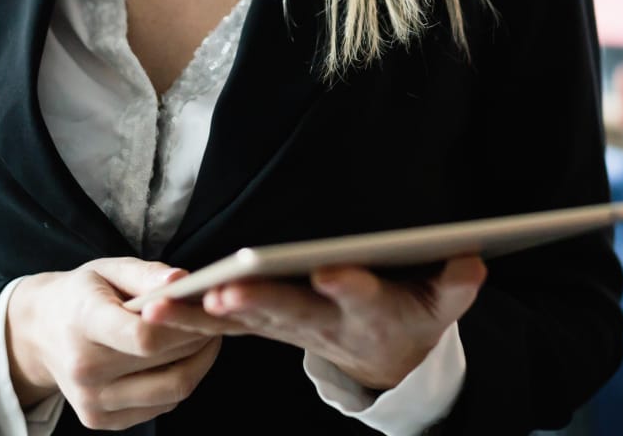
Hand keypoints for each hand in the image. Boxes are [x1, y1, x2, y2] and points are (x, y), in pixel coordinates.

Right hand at [6, 258, 222, 430]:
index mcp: (83, 324)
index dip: (184, 324)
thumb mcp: (106, 270)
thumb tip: (184, 280)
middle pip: (165, 362)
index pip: (143, 336)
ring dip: (200, 362)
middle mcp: (84, 370)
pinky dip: (180, 380)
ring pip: (172, 390)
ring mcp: (92, 402)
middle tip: (218, 316)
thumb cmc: (81, 295)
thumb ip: (145, 274)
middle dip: (202, 337)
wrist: (38, 334)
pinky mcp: (101, 420)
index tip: (206, 306)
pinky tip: (181, 357)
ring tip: (205, 336)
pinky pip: (162, 405)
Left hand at [145, 255, 485, 391]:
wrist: (385, 364)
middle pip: (290, 312)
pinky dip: (188, 316)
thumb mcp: (441, 306)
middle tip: (226, 290)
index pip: (362, 298)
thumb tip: (471, 259)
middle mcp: (325, 324)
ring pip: (243, 322)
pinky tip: (150, 308)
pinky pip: (221, 325)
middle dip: (258, 301)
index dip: (348, 286)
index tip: (332, 271)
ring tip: (161, 308)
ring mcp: (289, 329)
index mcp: (372, 313)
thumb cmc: (412, 317)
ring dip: (203, 315)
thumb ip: (455, 284)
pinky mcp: (263, 327)